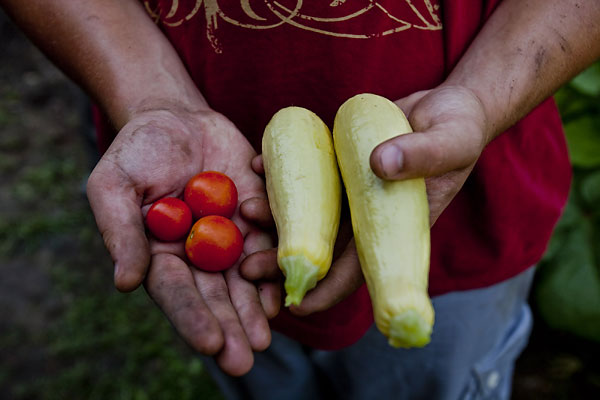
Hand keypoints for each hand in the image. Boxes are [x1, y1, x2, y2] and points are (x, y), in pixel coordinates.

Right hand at [86, 107, 279, 375]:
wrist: (175, 118)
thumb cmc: (136, 152)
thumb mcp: (114, 186)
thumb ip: (120, 232)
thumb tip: (126, 283)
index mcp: (161, 255)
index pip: (177, 293)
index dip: (193, 318)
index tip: (211, 344)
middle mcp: (199, 254)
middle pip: (216, 296)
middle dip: (231, 327)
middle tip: (246, 358)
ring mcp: (231, 235)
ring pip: (246, 278)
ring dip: (256, 308)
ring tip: (266, 335)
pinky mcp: (257, 213)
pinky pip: (270, 240)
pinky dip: (278, 264)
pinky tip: (286, 290)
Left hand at [243, 86, 489, 315]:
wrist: (448, 107)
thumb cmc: (459, 130)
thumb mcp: (449, 141)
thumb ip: (421, 154)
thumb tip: (380, 165)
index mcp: (397, 226)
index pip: (360, 269)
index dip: (329, 290)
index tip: (295, 305)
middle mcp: (369, 215)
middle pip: (323, 247)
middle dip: (284, 261)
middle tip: (247, 266)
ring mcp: (351, 191)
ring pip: (308, 213)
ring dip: (275, 217)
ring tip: (247, 210)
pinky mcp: (340, 165)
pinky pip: (307, 175)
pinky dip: (281, 173)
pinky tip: (257, 165)